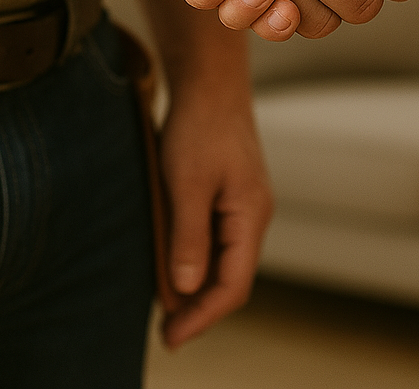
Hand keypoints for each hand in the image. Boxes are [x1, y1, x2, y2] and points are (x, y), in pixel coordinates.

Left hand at [157, 60, 272, 347]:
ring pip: (225, 257)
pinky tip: (174, 263)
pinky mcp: (229, 191)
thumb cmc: (200, 126)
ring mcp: (243, 201)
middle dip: (200, 307)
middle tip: (165, 329)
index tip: (171, 336)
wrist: (209, 80)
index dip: (203, 316)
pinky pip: (217, 237)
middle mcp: (253, 213)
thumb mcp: (187, 184)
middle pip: (232, 276)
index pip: (234, 285)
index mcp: (251, 215)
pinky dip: (196, 258)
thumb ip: (189, 237)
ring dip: (197, 284)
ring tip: (165, 305)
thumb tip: (186, 289)